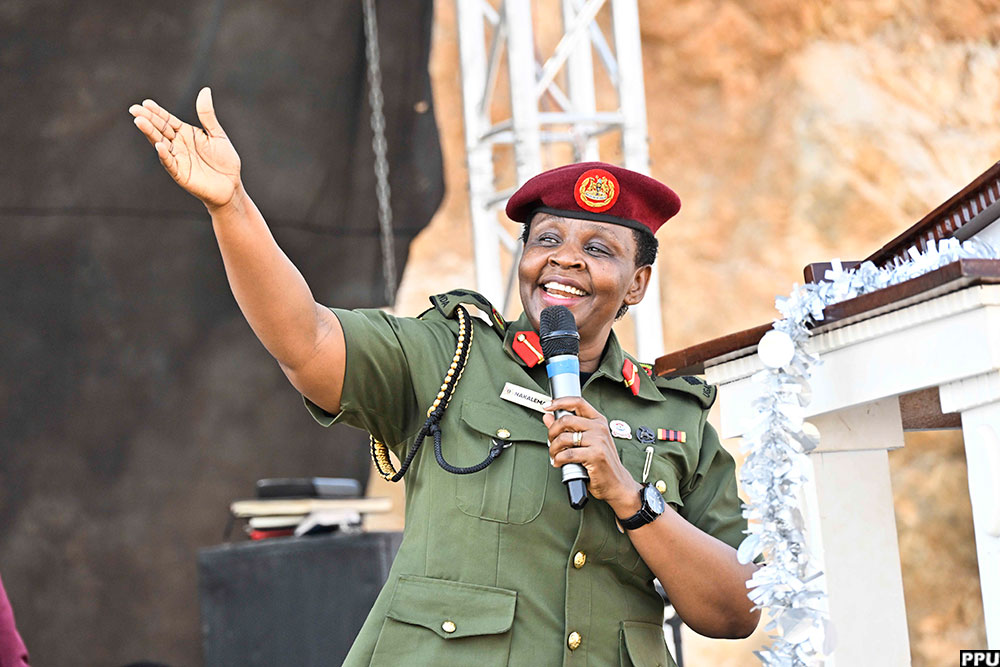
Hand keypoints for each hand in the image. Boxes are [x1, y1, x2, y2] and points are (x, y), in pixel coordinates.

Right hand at [129, 87, 241, 209]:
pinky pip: (170, 163)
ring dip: (150, 133)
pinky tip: (158, 145)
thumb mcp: (217, 134)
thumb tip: (204, 90)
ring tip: (140, 122)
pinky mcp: (180, 174)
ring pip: (161, 144)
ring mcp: (178, 159)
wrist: (231, 186)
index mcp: (186, 133)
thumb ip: (207, 115)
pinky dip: (164, 155)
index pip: (167, 120)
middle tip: (134, 110)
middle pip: (160, 130)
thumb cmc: (225, 160)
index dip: (157, 112)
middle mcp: (178, 145)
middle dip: (148, 119)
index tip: (145, 103)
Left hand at [544, 397, 641, 516]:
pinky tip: (559, 462)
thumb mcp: (586, 441)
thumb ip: (567, 428)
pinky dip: (559, 459)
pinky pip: (568, 454)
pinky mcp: (596, 455)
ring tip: (555, 455)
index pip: (578, 402)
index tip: (547, 406)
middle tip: (550, 441)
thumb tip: (548, 417)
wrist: (616, 483)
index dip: (559, 402)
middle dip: (552, 431)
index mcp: (598, 421)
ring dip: (554, 448)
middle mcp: (599, 428)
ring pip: (564, 438)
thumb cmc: (602, 463)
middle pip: (566, 420)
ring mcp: (598, 441)